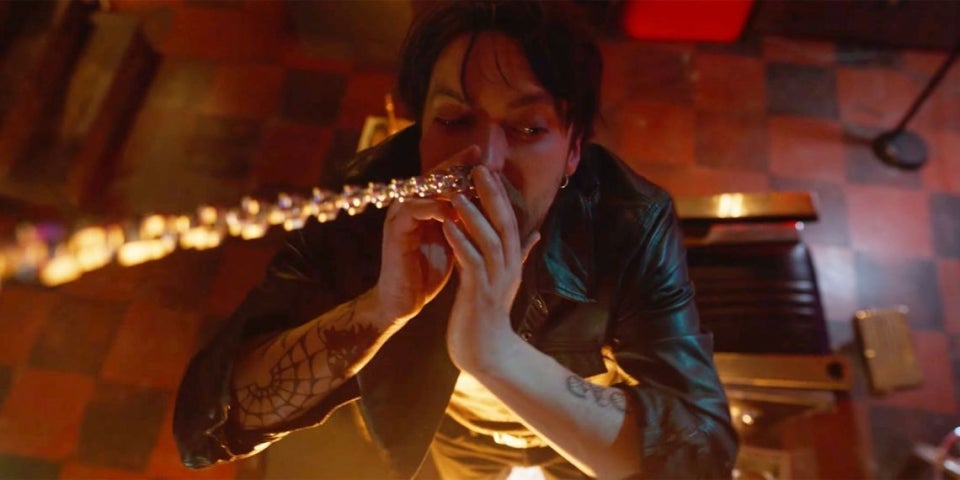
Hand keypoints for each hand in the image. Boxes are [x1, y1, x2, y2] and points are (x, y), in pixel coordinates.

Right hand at [373, 145, 480, 324]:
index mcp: (423, 206)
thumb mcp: (454, 243)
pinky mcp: (395, 231)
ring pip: (423, 190)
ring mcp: (400, 216)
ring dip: (448, 186)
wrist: (404, 301)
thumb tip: (495, 210)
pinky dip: (434, 209)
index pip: (443, 178)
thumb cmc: (428, 272)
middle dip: (455, 164)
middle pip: (432, 176)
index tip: (485, 157)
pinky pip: (414, 210)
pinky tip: (453, 211)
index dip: (462, 165)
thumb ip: (468, 224)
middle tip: (477, 155)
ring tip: (471, 182)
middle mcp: (409, 205)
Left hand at [442, 165, 539, 372]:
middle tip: (479, 168)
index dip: (500, 194)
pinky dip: (461, 243)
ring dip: (475, 215)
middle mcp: (508, 267)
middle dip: (493, 195)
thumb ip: (520, 253)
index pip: (509, 220)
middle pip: (505, 224)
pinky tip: (448, 226)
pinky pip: (471, 263)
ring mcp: (495, 281)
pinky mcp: (479, 294)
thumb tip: (536, 232)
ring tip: (460, 192)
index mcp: (512, 261)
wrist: (485, 353)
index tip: (487, 168)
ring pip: (489, 241)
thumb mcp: (505, 279)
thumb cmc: (488, 315)